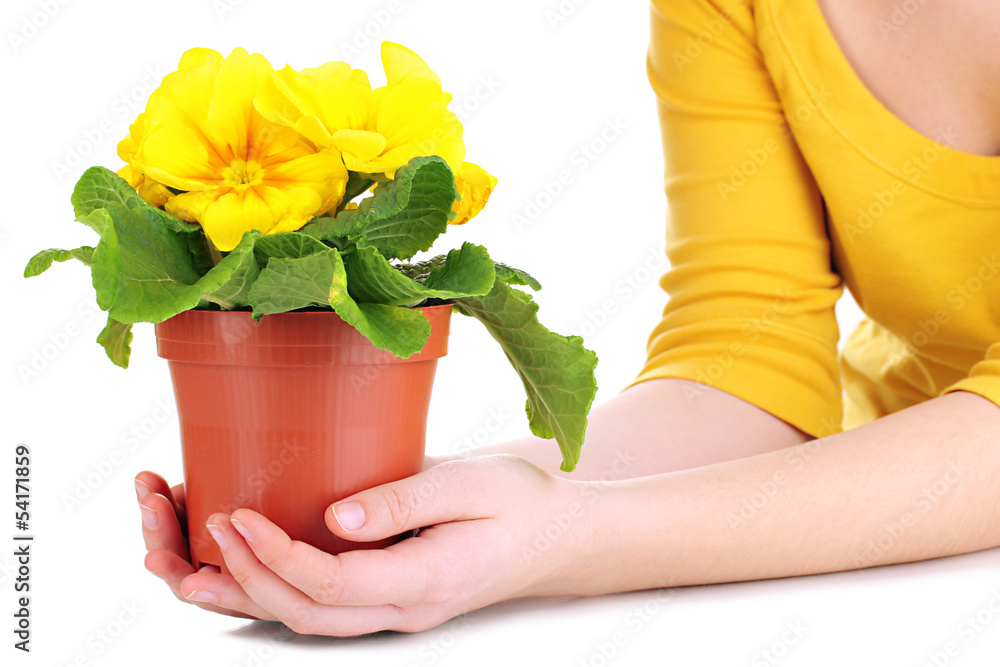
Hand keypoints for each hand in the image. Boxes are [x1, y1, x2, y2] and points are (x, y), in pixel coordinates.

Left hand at [138, 455, 586, 634]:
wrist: (557, 536)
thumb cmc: (523, 503)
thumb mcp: (474, 484)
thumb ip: (406, 499)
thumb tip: (336, 516)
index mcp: (427, 580)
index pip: (335, 583)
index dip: (277, 555)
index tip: (237, 516)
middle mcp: (402, 607)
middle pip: (305, 613)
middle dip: (242, 578)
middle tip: (202, 528)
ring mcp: (392, 608)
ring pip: (303, 619)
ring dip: (241, 595)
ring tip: (182, 566)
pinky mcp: (384, 592)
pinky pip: (317, 603)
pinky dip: (268, 588)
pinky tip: (234, 564)